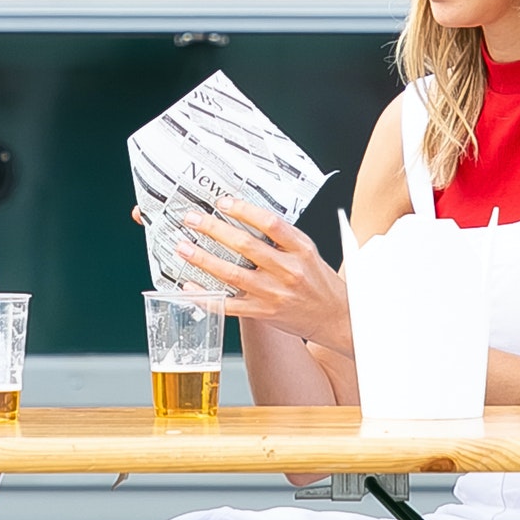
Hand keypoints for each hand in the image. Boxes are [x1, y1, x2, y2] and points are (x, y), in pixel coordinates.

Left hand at [176, 199, 352, 352]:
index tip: (222, 203)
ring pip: (232, 274)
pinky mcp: (264, 313)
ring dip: (203, 260)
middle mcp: (288, 271)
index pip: (270, 223)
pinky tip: (190, 287)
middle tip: (193, 219)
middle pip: (246, 245)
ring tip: (183, 248)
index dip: (244, 210)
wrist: (335, 317)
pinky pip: (229, 305)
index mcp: (301, 250)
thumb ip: (282, 237)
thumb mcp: (307, 252)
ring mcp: (274, 294)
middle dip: (214, 229)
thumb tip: (246, 216)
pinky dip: (207, 296)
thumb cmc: (318, 281)